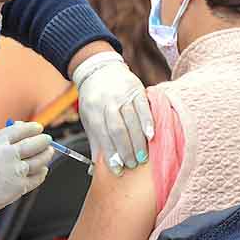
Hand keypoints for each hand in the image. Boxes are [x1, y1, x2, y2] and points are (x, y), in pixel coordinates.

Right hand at [0, 121, 53, 219]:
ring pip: (39, 160)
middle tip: (48, 140)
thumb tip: (15, 131)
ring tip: (49, 152)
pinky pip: (36, 178)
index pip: (21, 130)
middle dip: (44, 140)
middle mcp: (9, 154)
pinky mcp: (19, 187)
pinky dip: (42, 173)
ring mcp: (15, 171)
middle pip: (34, 143)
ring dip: (47, 155)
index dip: (32, 128)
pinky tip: (43, 170)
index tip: (38, 128)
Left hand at [73, 53, 153, 175]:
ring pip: (131, 121)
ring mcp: (122, 95)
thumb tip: (96, 168)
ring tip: (142, 157)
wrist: (100, 70)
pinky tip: (151, 136)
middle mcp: (107, 102)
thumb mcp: (89, 117)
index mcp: (93, 110)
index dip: (111, 154)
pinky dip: (148, 122)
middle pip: (118, 129)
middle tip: (132, 165)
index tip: (118, 170)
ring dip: (138, 141)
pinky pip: (144, 107)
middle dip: (126, 150)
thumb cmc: (94, 99)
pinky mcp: (136, 89)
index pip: (102, 136)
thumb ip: (95, 140)